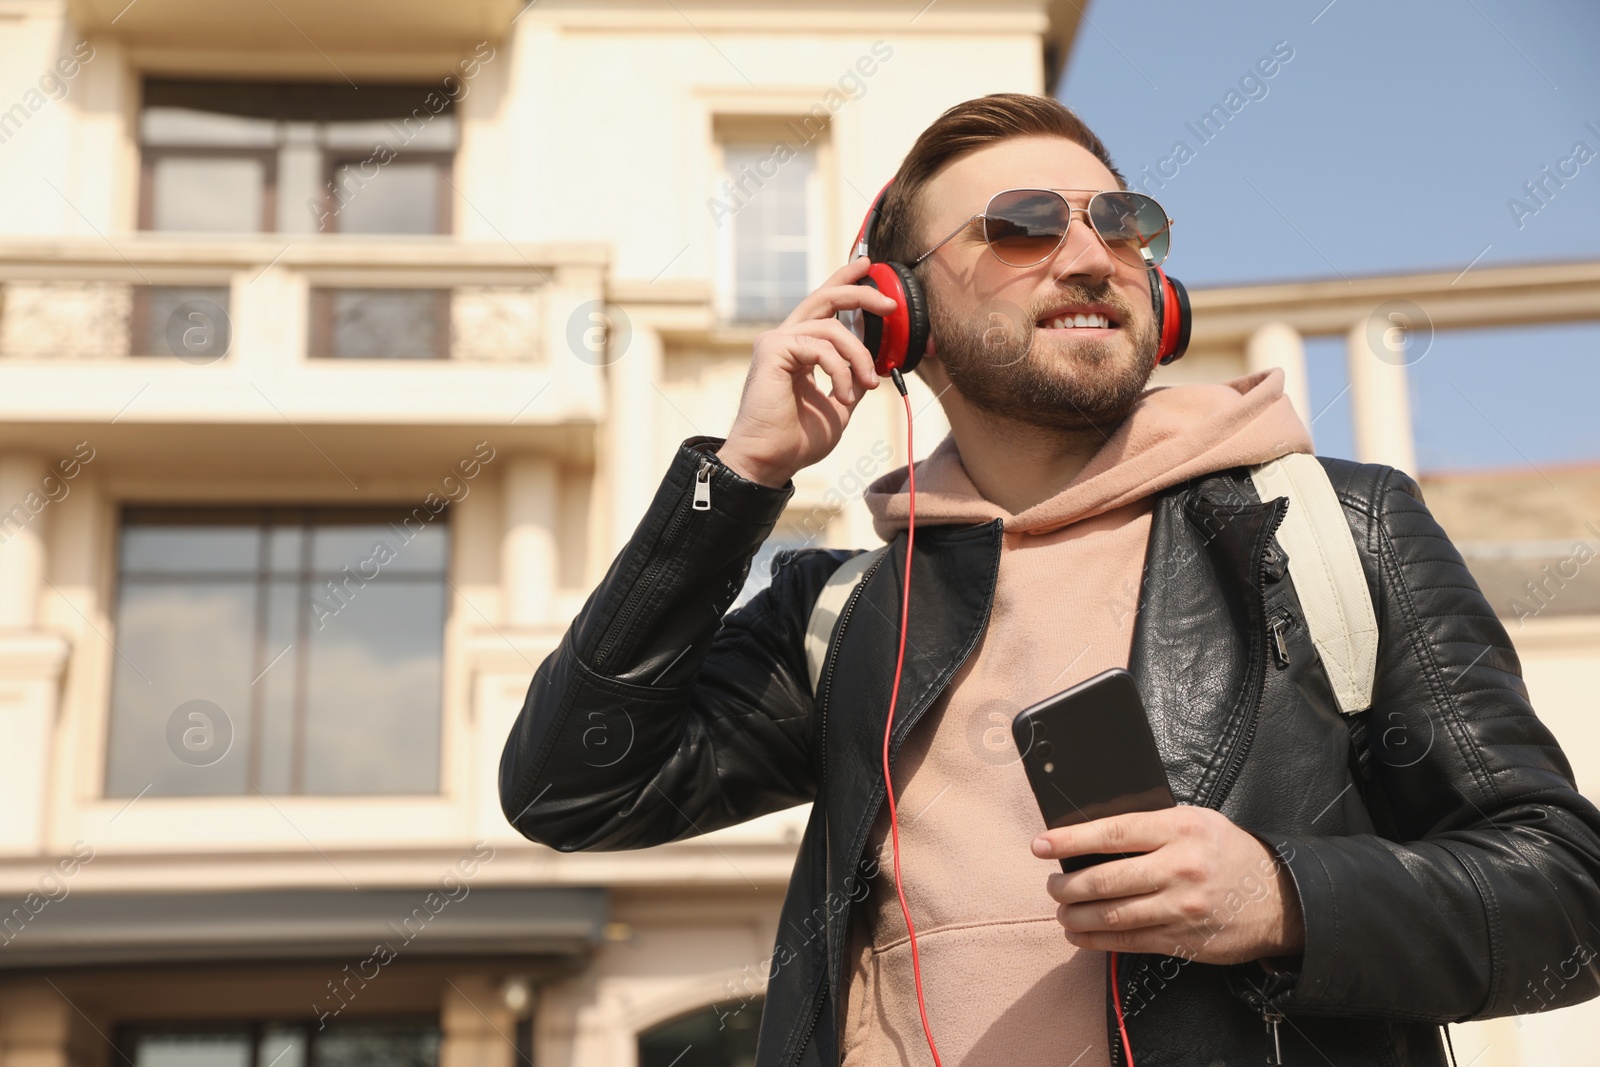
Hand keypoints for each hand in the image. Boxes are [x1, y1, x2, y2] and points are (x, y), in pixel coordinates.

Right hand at [716, 257, 895, 487]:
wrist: (770, 460)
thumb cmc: (798, 439)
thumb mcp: (840, 404)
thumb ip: (853, 377)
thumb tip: (875, 361)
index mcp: (799, 348)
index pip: (824, 306)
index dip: (846, 282)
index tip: (868, 266)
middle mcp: (786, 338)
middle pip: (825, 298)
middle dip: (860, 293)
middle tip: (889, 303)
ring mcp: (777, 342)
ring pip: (832, 329)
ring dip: (859, 357)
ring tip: (867, 385)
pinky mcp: (773, 350)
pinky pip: (821, 347)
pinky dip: (841, 371)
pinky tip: (843, 396)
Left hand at [1034, 805, 1304, 964]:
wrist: (1280, 898)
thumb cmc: (1228, 852)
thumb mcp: (1195, 821)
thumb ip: (1150, 826)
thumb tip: (1091, 836)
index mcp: (1180, 829)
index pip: (1114, 832)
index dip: (1071, 840)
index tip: (1041, 844)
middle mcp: (1179, 868)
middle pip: (1106, 880)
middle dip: (1067, 886)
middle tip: (1052, 886)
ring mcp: (1181, 907)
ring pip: (1112, 915)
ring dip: (1076, 916)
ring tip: (1061, 911)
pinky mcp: (1183, 939)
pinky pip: (1129, 941)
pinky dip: (1096, 940)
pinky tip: (1079, 934)